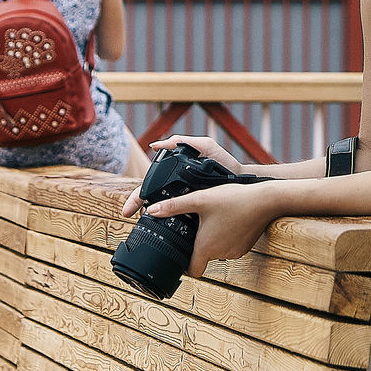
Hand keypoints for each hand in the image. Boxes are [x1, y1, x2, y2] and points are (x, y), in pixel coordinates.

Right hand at [120, 133, 243, 218]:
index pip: (150, 185)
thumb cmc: (223, 162)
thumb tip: (155, 145)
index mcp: (176, 176)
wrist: (242, 179)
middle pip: (152, 197)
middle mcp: (179, 189)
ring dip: (151, 215)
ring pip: (163, 209)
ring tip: (141, 221)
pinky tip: (163, 228)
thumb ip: (181, 142)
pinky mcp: (197, 211)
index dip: (137, 195)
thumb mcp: (204, 146)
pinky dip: (170, 223)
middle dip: (138, 204)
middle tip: (129, 214)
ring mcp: (187, 201)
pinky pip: (180, 218)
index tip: (128, 207)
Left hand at [143, 180, 275, 278]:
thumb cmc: (233, 199)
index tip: (180, 252)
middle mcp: (221, 254)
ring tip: (214, 219)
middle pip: (204, 258)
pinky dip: (228, 237)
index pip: (192, 271)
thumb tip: (152, 210)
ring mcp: (235, 252)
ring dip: (214, 240)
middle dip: (199, 244)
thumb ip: (174, 206)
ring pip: (218, 251)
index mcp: (206, 247)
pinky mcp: (246, 247)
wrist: (266, 200)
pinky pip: (231, 246)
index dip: (184, 265)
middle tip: (197, 225)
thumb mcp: (200, 199)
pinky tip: (229, 220)